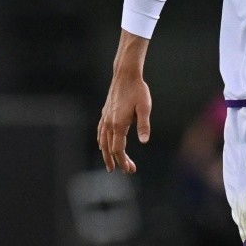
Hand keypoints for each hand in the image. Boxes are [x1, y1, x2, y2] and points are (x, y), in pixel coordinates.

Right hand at [97, 31, 151, 172]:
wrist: (125, 75)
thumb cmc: (138, 90)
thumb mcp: (145, 107)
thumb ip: (144, 125)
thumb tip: (144, 141)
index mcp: (118, 124)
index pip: (118, 149)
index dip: (123, 161)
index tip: (130, 170)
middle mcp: (109, 123)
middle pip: (110, 148)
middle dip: (118, 161)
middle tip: (128, 171)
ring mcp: (105, 118)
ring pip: (103, 142)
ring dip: (107, 155)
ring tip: (111, 166)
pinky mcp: (105, 114)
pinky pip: (100, 133)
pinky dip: (102, 143)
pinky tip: (103, 146)